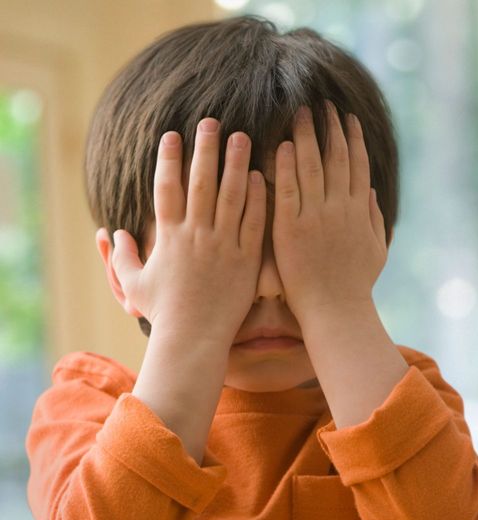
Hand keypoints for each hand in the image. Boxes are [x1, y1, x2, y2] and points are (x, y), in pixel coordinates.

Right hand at [107, 119, 264, 344]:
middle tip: (212, 121)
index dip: (169, 159)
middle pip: (201, 183)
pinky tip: (263, 176)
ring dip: (236, 164)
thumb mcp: (135, 283)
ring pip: (231, 196)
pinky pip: (253, 222)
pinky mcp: (246, 260)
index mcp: (169, 237)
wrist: (194, 338)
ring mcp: (223, 246)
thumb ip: (123, 256)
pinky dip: (258, 198)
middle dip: (205, 149)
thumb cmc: (164, 313)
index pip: (167, 188)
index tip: (172, 135)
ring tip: (242, 137)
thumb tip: (113, 234)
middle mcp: (196, 235)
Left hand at [272, 102, 386, 327]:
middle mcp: (340, 210)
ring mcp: (316, 218)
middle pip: (336, 159)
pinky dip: (286, 166)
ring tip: (300, 112)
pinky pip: (288, 190)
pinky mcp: (291, 229)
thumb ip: (375, 219)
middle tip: (323, 103)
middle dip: (330, 129)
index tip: (347, 118)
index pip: (357, 167)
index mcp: (360, 213)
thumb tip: (373, 194)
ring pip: (312, 167)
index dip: (353, 140)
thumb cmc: (355, 286)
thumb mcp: (376, 251)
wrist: (336, 312)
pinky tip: (283, 144)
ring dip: (307, 137)